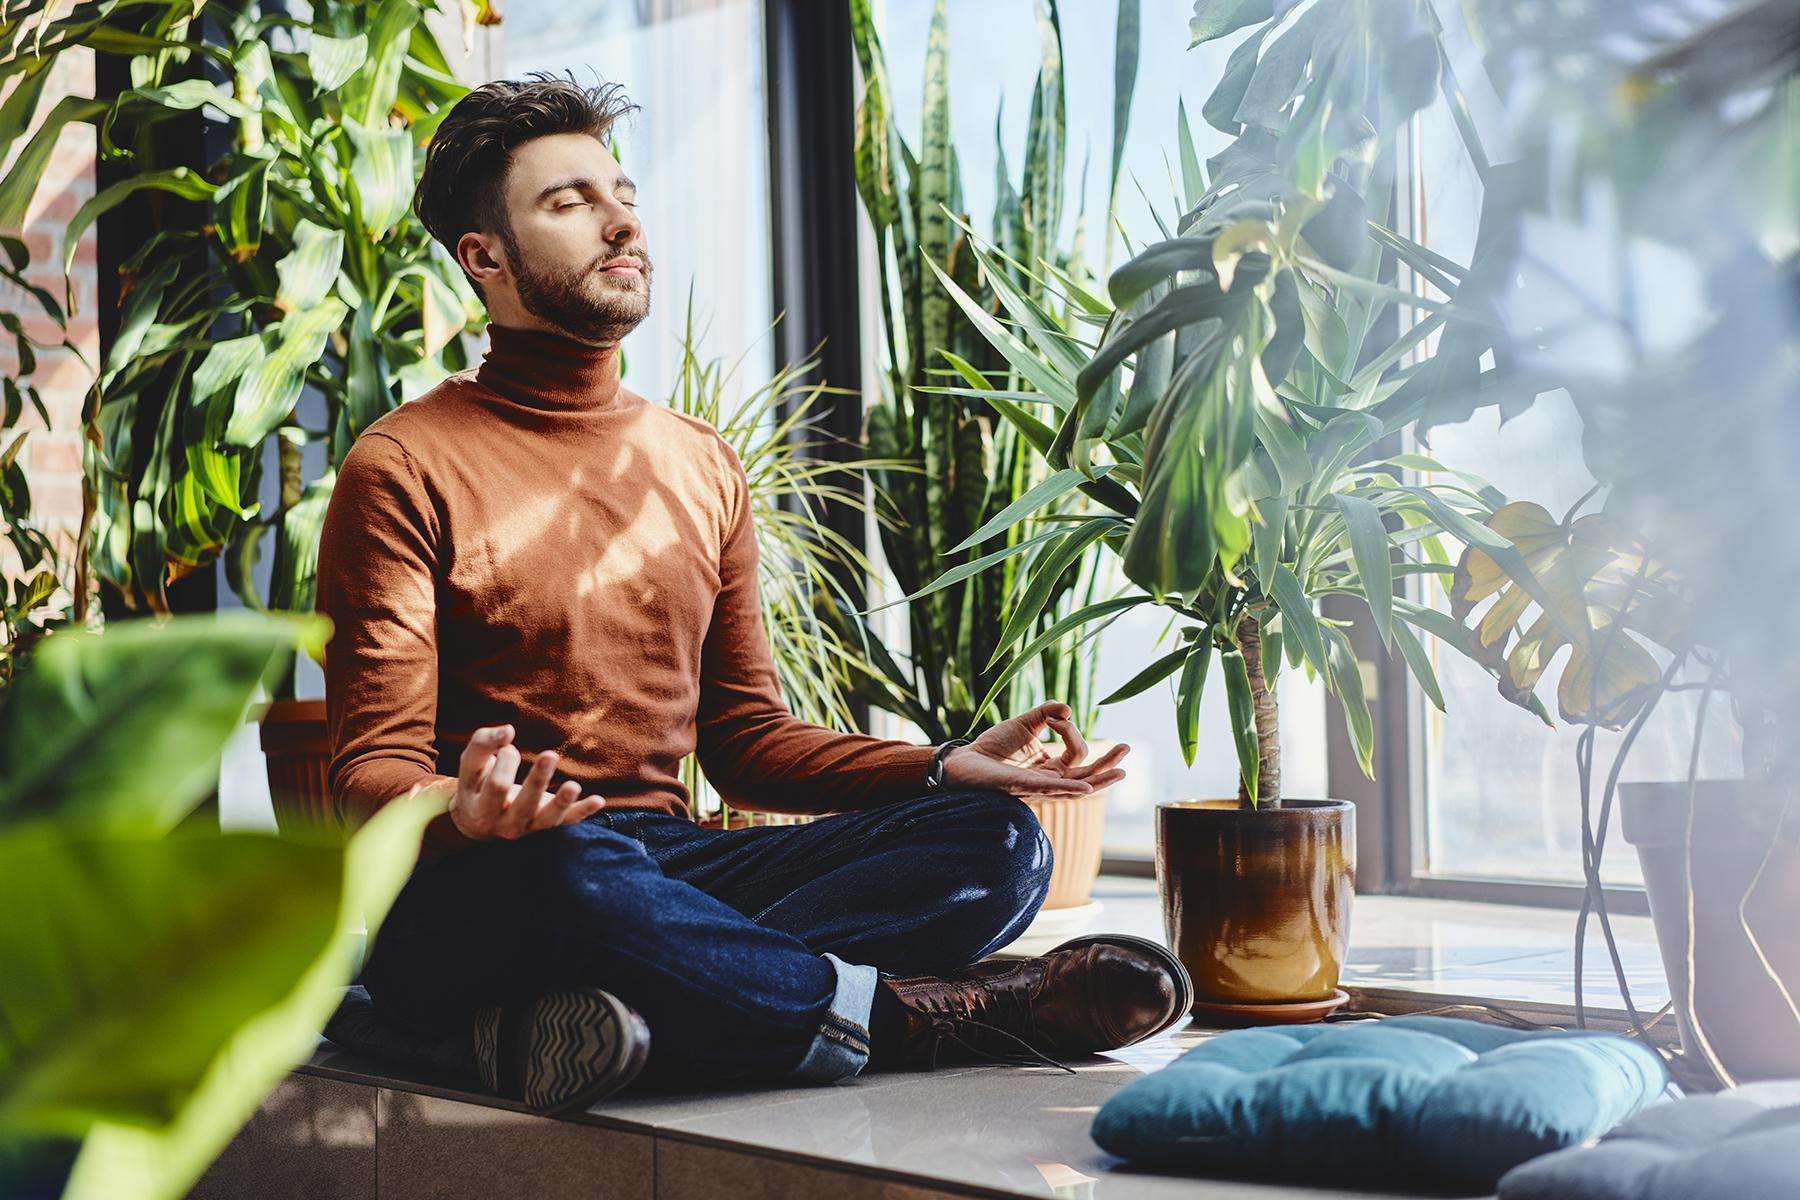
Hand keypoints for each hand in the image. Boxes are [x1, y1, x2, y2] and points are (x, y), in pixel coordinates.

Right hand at [447, 723, 605, 840]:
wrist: (479, 821)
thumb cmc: (476, 783)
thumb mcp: (470, 763)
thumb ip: (484, 744)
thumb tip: (508, 730)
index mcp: (482, 811)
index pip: (497, 785)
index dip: (505, 762)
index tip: (507, 748)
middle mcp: (506, 826)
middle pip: (523, 805)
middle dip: (538, 780)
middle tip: (550, 754)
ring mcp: (530, 829)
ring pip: (548, 818)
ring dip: (562, 801)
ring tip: (574, 786)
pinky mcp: (548, 826)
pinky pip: (567, 821)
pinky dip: (583, 811)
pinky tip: (598, 800)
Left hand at [944, 700, 1129, 800]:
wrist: (964, 761)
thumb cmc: (993, 747)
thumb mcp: (1025, 723)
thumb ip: (1046, 713)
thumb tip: (1067, 709)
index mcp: (1052, 767)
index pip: (1077, 752)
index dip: (1070, 730)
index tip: (1053, 717)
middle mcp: (1050, 780)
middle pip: (1087, 775)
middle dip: (1108, 763)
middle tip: (1127, 748)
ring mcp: (1039, 787)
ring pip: (1076, 787)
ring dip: (1100, 779)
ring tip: (1122, 770)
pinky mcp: (1023, 787)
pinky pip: (1051, 790)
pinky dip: (1069, 789)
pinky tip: (1085, 788)